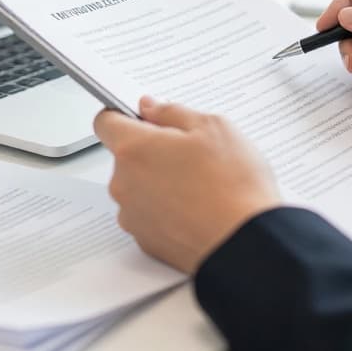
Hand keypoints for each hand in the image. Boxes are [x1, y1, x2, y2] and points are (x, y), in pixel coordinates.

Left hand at [93, 96, 281, 273]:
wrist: (245, 242)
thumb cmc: (233, 185)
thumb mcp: (212, 127)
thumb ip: (172, 112)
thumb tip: (150, 108)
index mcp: (134, 149)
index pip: (106, 122)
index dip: (126, 115)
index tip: (147, 118)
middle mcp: (123, 184)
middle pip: (126, 157)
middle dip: (152, 151)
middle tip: (191, 154)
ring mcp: (132, 216)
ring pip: (138, 187)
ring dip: (159, 181)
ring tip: (200, 185)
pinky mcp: (146, 241)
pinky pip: (149, 214)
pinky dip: (167, 209)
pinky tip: (197, 208)